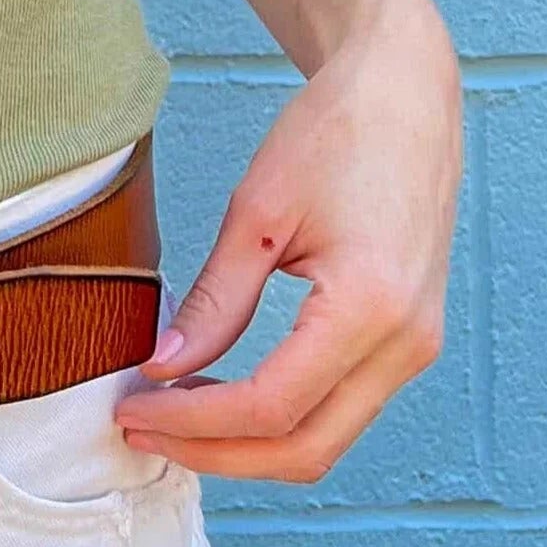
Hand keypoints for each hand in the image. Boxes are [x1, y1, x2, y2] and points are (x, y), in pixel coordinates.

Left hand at [113, 0, 460, 483]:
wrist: (405, 92)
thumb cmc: (337, 133)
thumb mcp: (256, 212)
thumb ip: (213, 302)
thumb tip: (162, 368)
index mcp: (371, 306)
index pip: (269, 406)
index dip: (191, 423)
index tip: (132, 409)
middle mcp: (405, 341)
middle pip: (303, 450)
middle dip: (213, 454)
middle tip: (141, 430)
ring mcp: (414, 347)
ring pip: (321, 443)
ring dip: (242, 447)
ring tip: (168, 416)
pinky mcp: (405, 343)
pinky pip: (336, 412)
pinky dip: (273, 422)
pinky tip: (215, 397)